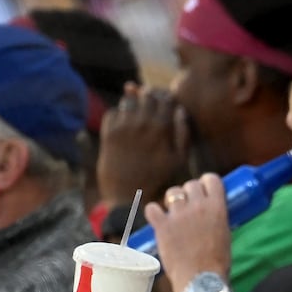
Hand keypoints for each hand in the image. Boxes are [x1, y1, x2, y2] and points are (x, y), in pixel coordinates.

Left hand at [97, 85, 191, 209]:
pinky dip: (117, 115)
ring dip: (132, 104)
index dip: (166, 97)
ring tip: (136, 116)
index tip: (165, 103)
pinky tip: (123, 127)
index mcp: (162, 128)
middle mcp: (143, 123)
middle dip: (149, 97)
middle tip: (149, 107)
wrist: (128, 197)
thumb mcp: (179, 160)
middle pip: (146, 94)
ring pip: (128, 99)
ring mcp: (123, 127)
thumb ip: (183, 133)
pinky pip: (112, 112)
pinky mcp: (108, 133)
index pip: (166, 98)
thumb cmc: (157, 180)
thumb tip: (179, 109)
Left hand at [148, 173, 234, 291]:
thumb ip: (217, 219)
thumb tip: (209, 214)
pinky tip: (158, 219)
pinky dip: (154, 212)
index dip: (206, 183)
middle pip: (190, 185)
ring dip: (173, 200)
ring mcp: (178, 215)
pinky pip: (152, 208)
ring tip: (174, 213)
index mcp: (217, 207)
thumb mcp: (225, 234)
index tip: (204, 190)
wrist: (201, 281)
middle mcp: (198, 206)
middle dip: (189, 193)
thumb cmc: (217, 263)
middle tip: (189, 205)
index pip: (211, 179)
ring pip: (172, 193)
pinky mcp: (162, 226)